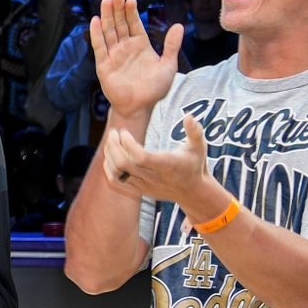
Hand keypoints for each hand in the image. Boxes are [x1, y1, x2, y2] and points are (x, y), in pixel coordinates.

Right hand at [86, 0, 181, 121]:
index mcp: (140, 45)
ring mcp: (114, 55)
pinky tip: (95, 20)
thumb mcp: (168, 65)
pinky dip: (96, 34)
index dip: (132, 12)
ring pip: (109, 31)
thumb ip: (172, 45)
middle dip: (118, 9)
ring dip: (107, 16)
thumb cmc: (154, 89)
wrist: (140, 107)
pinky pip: (99, 46)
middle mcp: (125, 47)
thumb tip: (179, 25)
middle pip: (120, 24)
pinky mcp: (104, 64)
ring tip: (107, 1)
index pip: (134, 24)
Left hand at [102, 107, 219, 208]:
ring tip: (111, 141)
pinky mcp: (139, 192)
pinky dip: (108, 170)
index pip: (141, 157)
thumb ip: (194, 131)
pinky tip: (111, 157)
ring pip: (117, 174)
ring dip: (109, 156)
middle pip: (124, 165)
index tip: (124, 131)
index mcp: (167, 165)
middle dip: (114, 146)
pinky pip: (116, 184)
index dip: (128, 144)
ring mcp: (144, 187)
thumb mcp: (199, 147)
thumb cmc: (194, 164)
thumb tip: (189, 116)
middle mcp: (154, 178)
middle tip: (113, 133)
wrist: (192, 191)